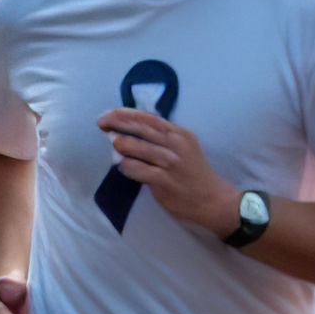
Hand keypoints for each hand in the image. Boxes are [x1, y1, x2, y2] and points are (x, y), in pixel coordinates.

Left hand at [98, 104, 236, 234]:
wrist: (212, 200)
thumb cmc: (194, 173)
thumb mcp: (183, 148)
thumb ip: (162, 138)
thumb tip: (131, 129)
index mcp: (180, 134)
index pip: (149, 118)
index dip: (127, 114)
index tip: (109, 113)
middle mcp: (176, 144)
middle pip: (142, 128)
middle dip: (118, 123)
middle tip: (101, 123)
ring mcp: (171, 163)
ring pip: (138, 148)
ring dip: (120, 144)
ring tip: (113, 144)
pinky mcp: (165, 181)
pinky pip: (138, 170)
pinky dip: (126, 166)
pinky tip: (121, 166)